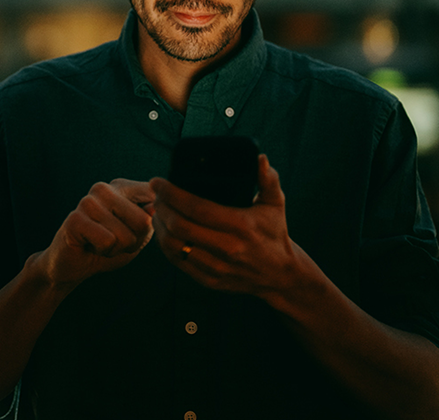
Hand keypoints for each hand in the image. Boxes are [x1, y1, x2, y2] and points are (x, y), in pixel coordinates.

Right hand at [36, 179, 154, 289]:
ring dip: (117, 249)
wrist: (73, 265)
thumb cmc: (109, 246)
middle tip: (114, 240)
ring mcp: (88, 202)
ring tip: (101, 243)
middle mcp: (104, 188)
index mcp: (122, 187)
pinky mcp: (75, 219)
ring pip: (125, 236)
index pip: (154, 195)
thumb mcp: (138, 234)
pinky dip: (104, 252)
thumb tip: (154, 209)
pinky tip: (90, 246)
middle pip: (144, 222)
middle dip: (134, 241)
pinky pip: (108, 242)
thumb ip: (150, 219)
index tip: (142, 230)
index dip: (155, 221)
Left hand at [151, 155, 297, 298]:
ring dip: (159, 225)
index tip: (158, 182)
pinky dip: (164, 244)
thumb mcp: (275, 204)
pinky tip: (163, 230)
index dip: (172, 193)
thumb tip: (260, 158)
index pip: (196, 207)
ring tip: (157, 209)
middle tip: (156, 194)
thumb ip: (268, 179)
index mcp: (241, 226)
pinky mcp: (209, 281)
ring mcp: (217, 268)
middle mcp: (228, 249)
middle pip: (180, 226)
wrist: (281, 276)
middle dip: (161, 206)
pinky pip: (177, 261)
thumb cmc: (274, 233)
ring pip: (174, 246)